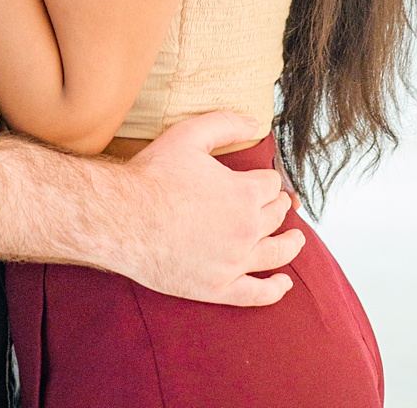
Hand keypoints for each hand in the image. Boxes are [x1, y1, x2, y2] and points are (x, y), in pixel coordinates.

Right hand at [111, 110, 305, 303]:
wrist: (120, 219)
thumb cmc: (152, 177)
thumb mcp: (190, 135)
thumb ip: (226, 123)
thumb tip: (255, 122)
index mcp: (246, 194)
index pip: (272, 184)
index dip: (265, 179)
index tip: (260, 180)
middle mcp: (246, 230)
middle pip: (276, 216)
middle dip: (277, 206)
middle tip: (276, 204)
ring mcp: (232, 262)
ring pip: (275, 253)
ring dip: (291, 244)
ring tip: (296, 239)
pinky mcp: (215, 288)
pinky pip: (255, 294)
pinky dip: (273, 291)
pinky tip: (283, 285)